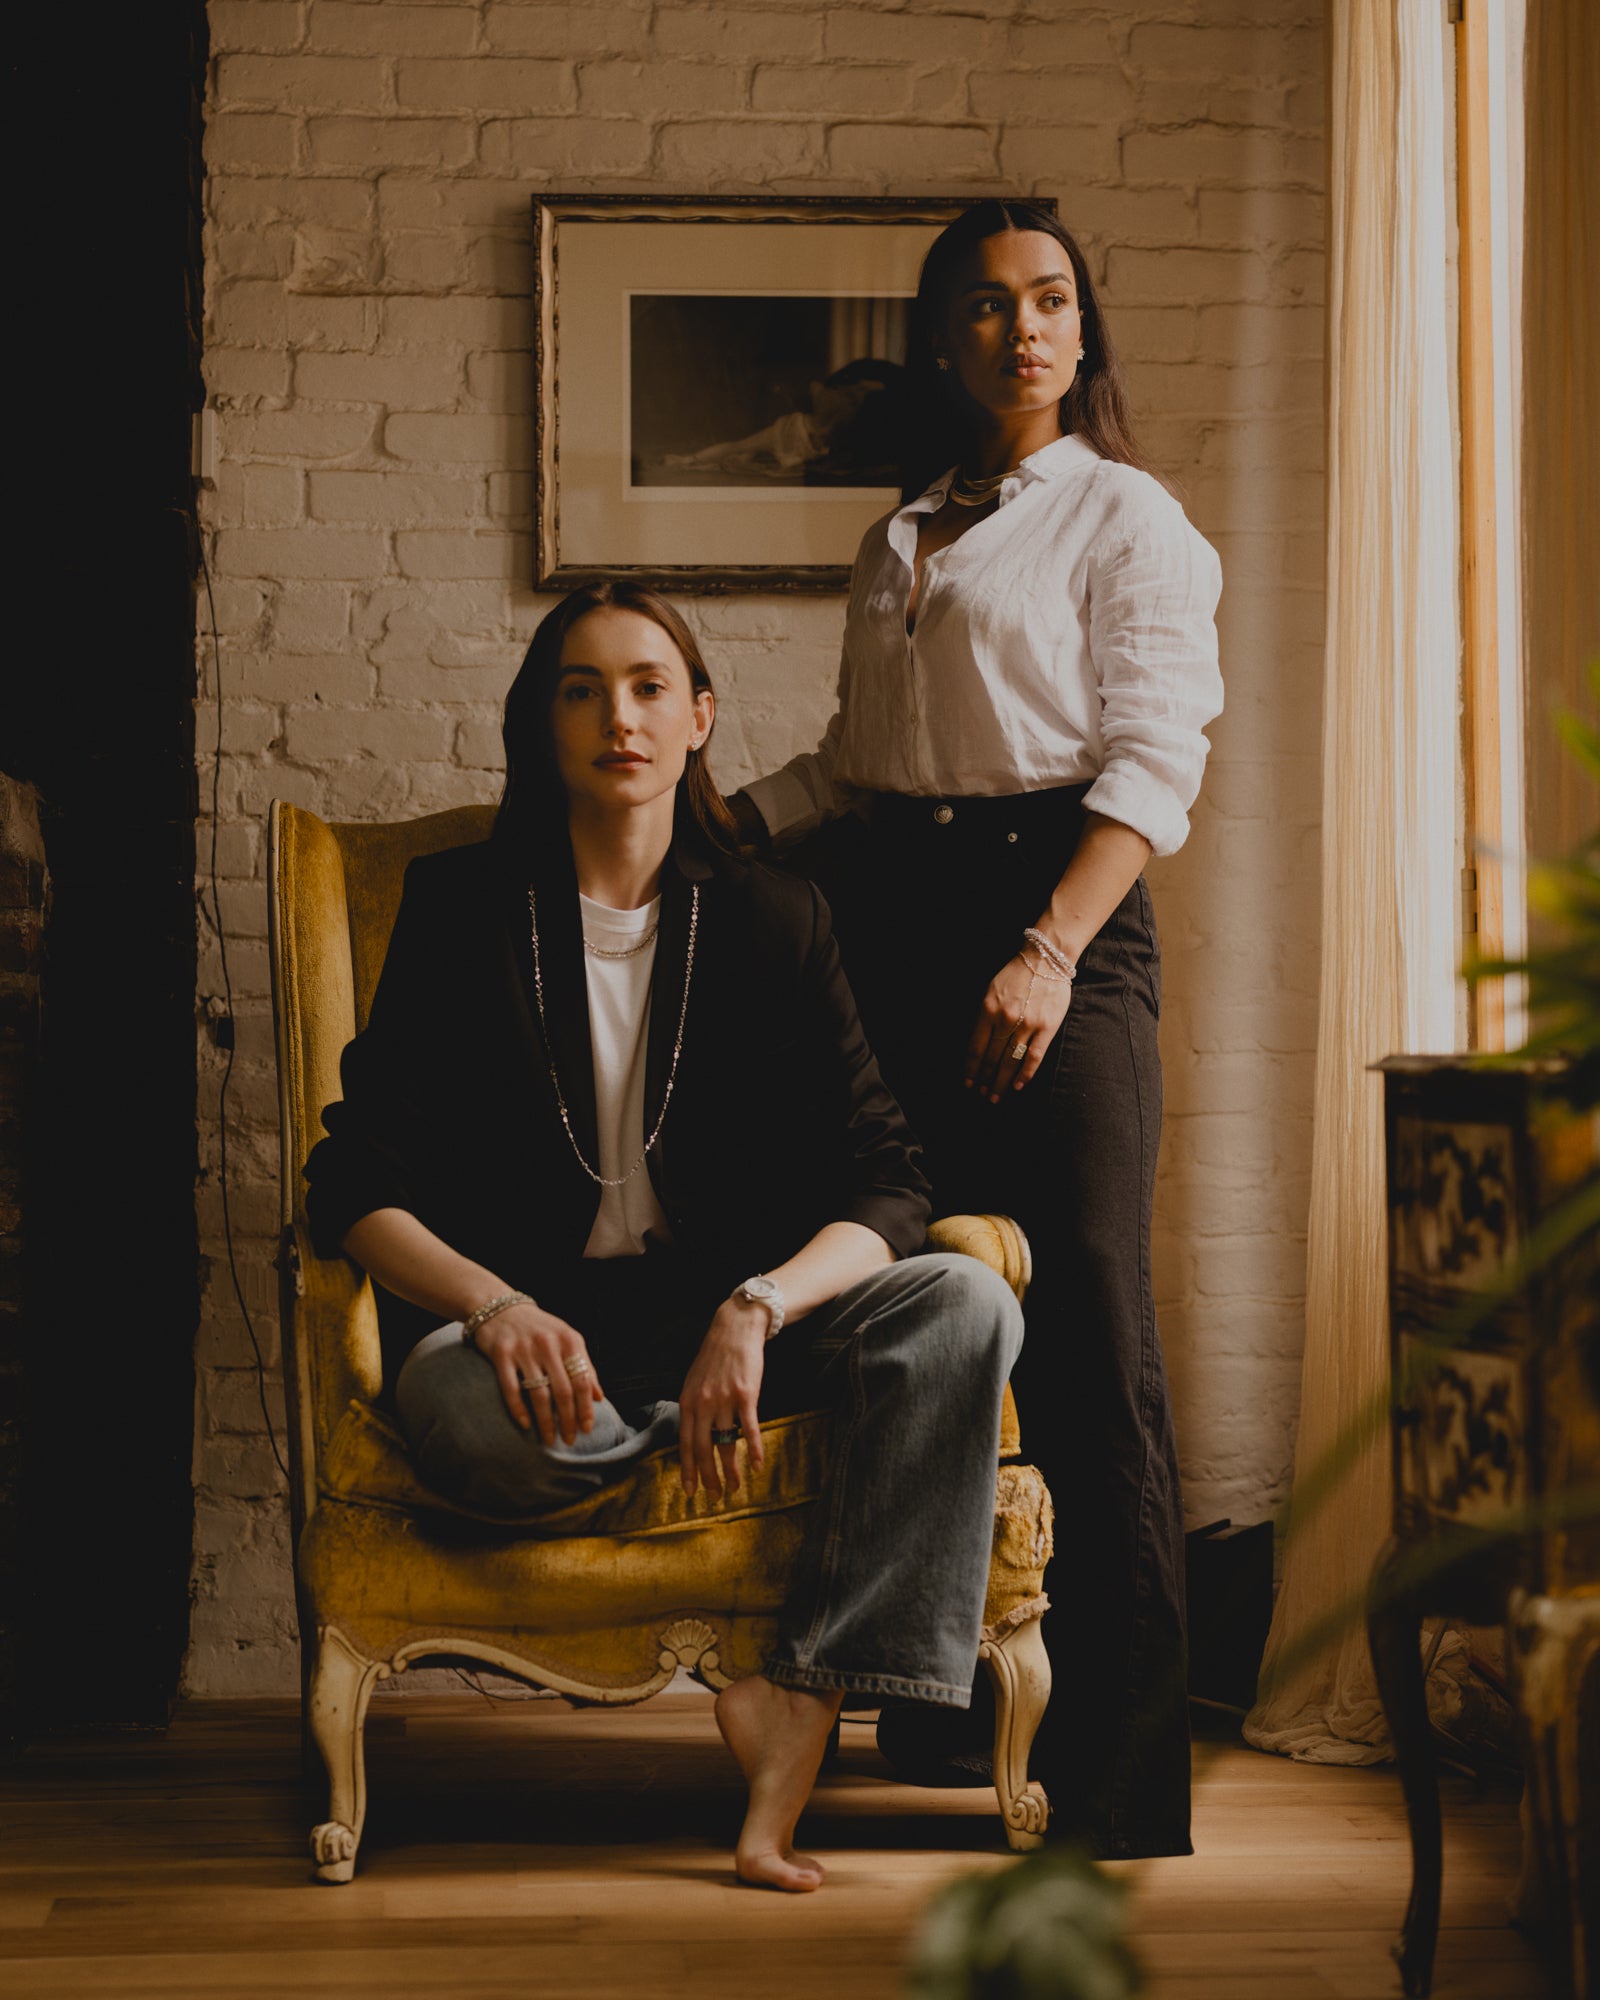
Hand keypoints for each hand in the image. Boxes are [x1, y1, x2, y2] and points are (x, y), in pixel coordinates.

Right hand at [472, 1301, 602, 1446]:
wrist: (500, 1307)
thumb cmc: (539, 1329)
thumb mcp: (567, 1340)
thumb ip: (584, 1366)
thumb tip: (599, 1397)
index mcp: (569, 1340)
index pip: (582, 1381)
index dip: (586, 1408)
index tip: (586, 1429)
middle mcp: (548, 1344)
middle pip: (563, 1391)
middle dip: (568, 1420)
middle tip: (568, 1440)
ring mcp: (524, 1349)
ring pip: (539, 1394)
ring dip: (545, 1421)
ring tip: (549, 1439)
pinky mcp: (501, 1354)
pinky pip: (511, 1388)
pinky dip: (519, 1410)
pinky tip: (525, 1425)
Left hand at [677, 1299, 768, 1499]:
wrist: (736, 1327)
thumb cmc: (716, 1355)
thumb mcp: (695, 1380)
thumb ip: (694, 1407)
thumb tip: (693, 1435)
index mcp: (688, 1401)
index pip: (684, 1443)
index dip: (687, 1470)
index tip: (690, 1491)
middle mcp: (703, 1403)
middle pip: (703, 1449)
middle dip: (708, 1478)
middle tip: (714, 1497)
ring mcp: (724, 1400)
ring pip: (726, 1444)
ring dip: (731, 1470)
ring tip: (735, 1488)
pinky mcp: (746, 1395)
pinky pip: (750, 1429)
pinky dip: (754, 1450)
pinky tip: (757, 1466)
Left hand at [965, 952, 1073, 1102]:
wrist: (1045, 959)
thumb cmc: (1016, 975)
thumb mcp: (990, 991)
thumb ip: (984, 1017)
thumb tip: (978, 1046)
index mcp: (988, 1009)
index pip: (975, 1047)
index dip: (970, 1068)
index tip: (968, 1083)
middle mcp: (1006, 1019)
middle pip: (991, 1057)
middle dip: (984, 1079)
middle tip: (981, 1095)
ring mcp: (1027, 1024)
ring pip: (1010, 1060)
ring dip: (1001, 1081)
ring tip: (995, 1096)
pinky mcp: (1047, 1027)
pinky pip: (1034, 1056)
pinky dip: (1025, 1074)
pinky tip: (1017, 1086)